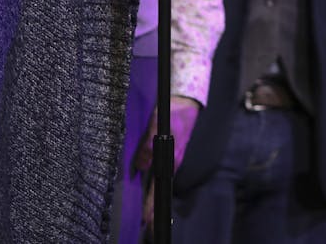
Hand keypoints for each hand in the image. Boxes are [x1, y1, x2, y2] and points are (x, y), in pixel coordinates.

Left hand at [138, 97, 200, 229]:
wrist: (186, 100)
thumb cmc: (173, 110)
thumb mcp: (157, 125)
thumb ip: (147, 146)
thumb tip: (140, 167)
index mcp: (171, 159)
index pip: (159, 186)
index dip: (151, 204)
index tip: (146, 219)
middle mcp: (172, 162)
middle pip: (160, 189)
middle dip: (153, 208)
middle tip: (147, 225)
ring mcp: (171, 158)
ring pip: (159, 181)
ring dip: (153, 198)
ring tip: (147, 215)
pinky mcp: (169, 152)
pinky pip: (159, 171)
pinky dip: (153, 183)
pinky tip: (148, 187)